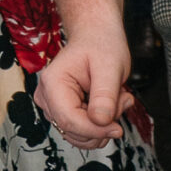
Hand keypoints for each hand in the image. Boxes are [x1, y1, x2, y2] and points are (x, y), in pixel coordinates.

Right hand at [37, 12, 129, 148]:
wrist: (95, 35)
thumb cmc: (101, 44)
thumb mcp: (109, 66)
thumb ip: (105, 95)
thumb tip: (101, 122)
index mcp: (52, 83)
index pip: (70, 121)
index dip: (96, 130)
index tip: (119, 129)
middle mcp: (46, 97)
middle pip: (74, 131)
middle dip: (102, 125)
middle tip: (124, 100)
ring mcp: (52, 106)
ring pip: (79, 135)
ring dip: (103, 125)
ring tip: (120, 98)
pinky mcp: (62, 112)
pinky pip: (81, 131)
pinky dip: (100, 124)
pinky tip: (111, 104)